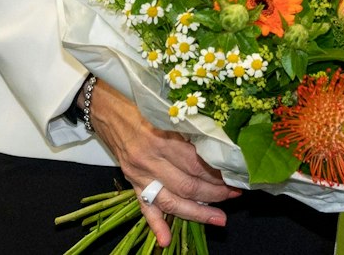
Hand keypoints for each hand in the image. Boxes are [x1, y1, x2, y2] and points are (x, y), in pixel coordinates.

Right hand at [89, 81, 235, 244]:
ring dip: (197, 212)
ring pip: (171, 200)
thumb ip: (190, 127)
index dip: (219, 172)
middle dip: (215, 193)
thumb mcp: (168, 108)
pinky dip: (155, 224)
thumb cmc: (142, 102)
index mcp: (163, 137)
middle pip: (188, 184)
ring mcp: (139, 173)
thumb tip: (220, 143)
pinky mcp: (131, 181)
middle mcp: (151, 159)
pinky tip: (165, 240)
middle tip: (235, 194)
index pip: (197, 163)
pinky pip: (144, 207)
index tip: (237, 174)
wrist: (106, 107)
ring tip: (218, 218)